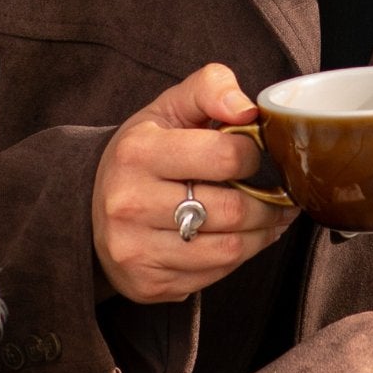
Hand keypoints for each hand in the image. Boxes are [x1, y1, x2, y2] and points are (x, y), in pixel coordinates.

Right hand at [92, 64, 294, 303]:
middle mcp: (129, 203)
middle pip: (231, 211)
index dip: (253, 155)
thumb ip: (210, 89)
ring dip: (262, 236)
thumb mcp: (169, 108)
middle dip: (268, 204)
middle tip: (280, 197)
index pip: (224, 156)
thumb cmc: (143, 153)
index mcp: (138, 152)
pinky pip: (213, 276)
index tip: (254, 156)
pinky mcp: (146, 283)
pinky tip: (239, 240)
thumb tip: (246, 109)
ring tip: (269, 220)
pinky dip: (237, 259)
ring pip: (228, 250)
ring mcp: (135, 248)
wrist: (92, 206)